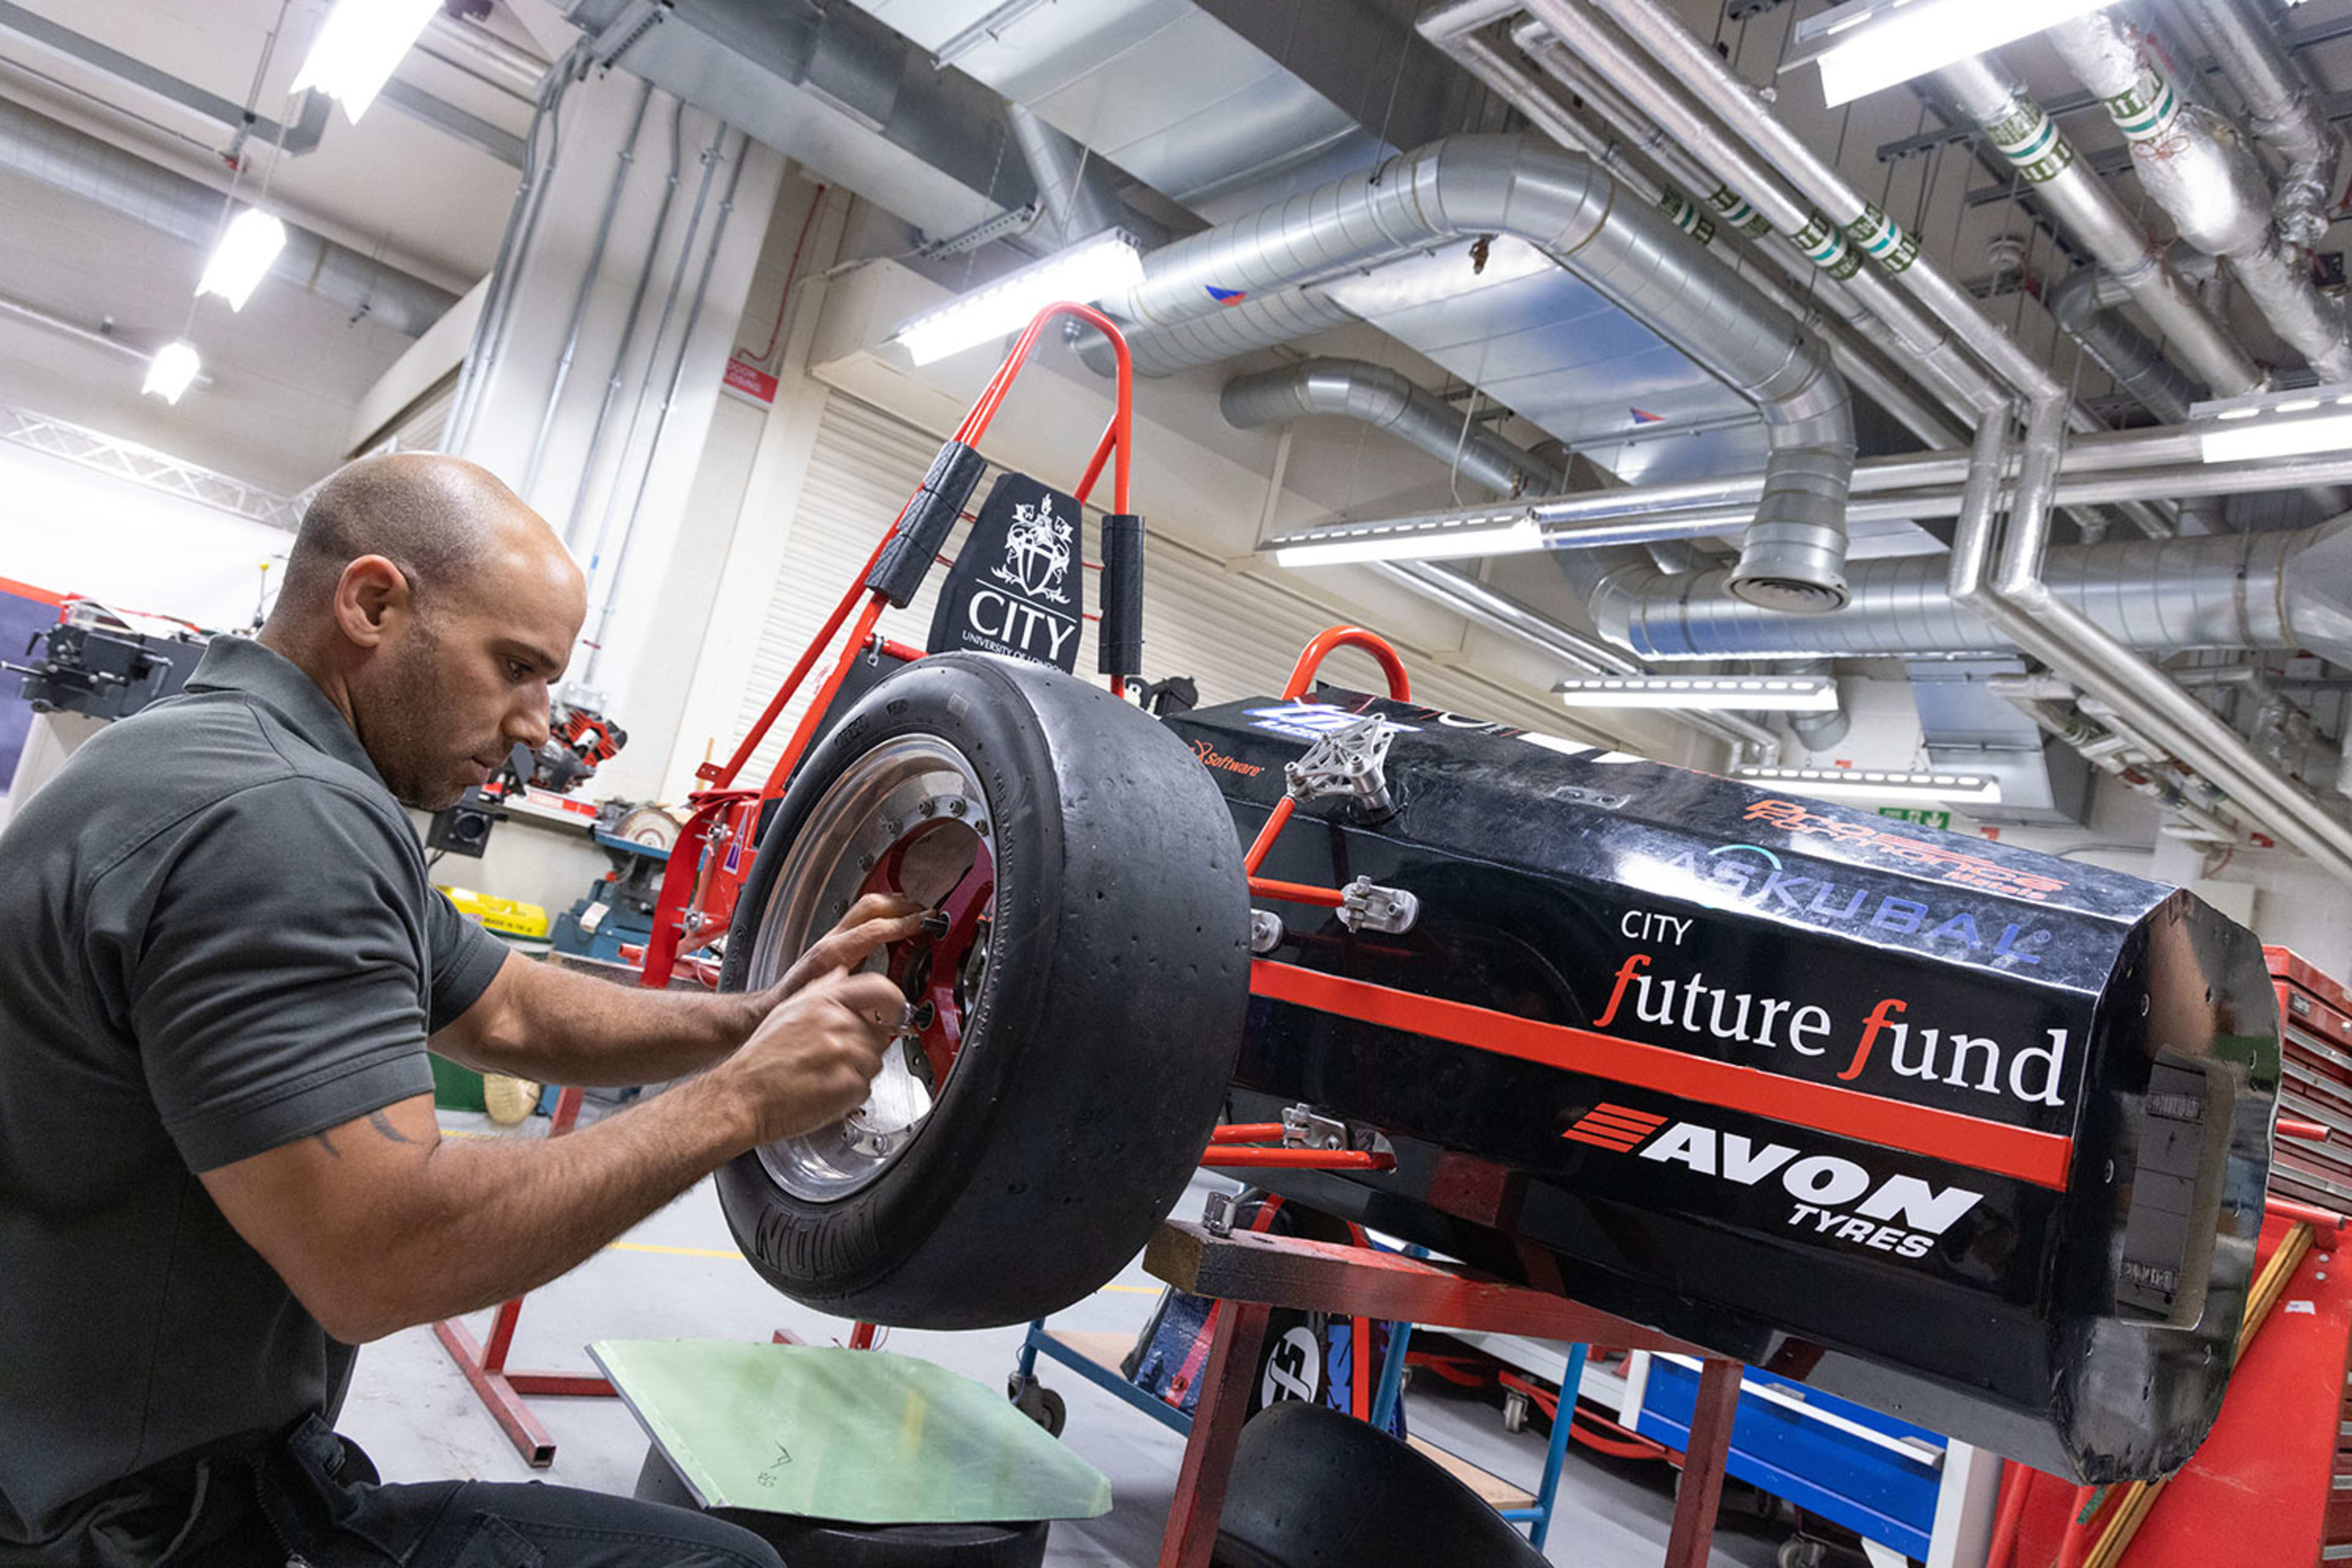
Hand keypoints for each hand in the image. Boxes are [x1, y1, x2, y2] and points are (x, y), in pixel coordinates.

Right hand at [715, 966, 910, 1148]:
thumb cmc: (759, 1058)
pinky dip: (850, 1091)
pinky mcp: (850, 1086)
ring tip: (823, 1073)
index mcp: (825, 1001)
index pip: (880, 989)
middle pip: (879, 1031)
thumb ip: (822, 988)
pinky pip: (865, 1086)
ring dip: (857, 1069)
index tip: (896, 1010)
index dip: (895, 1001)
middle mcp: (839, 1024)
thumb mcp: (787, 1008)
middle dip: (864, 1044)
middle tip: (834, 1056)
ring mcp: (847, 1055)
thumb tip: (843, 973)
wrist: (742, 1096)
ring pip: (874, 1061)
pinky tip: (824, 1088)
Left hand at [769, 893, 926, 1001]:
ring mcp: (832, 937)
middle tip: (925, 913)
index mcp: (834, 954)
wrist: (774, 1007)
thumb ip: (868, 1001)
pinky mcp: (834, 941)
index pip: (875, 928)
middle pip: (871, 905)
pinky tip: (894, 923)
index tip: (926, 922)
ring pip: (866, 905)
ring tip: (915, 912)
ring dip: (894, 904)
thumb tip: (898, 1003)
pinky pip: (862, 916)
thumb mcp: (839, 1009)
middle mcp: (832, 939)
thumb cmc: (798, 1008)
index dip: (905, 923)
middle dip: (902, 905)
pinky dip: (883, 913)